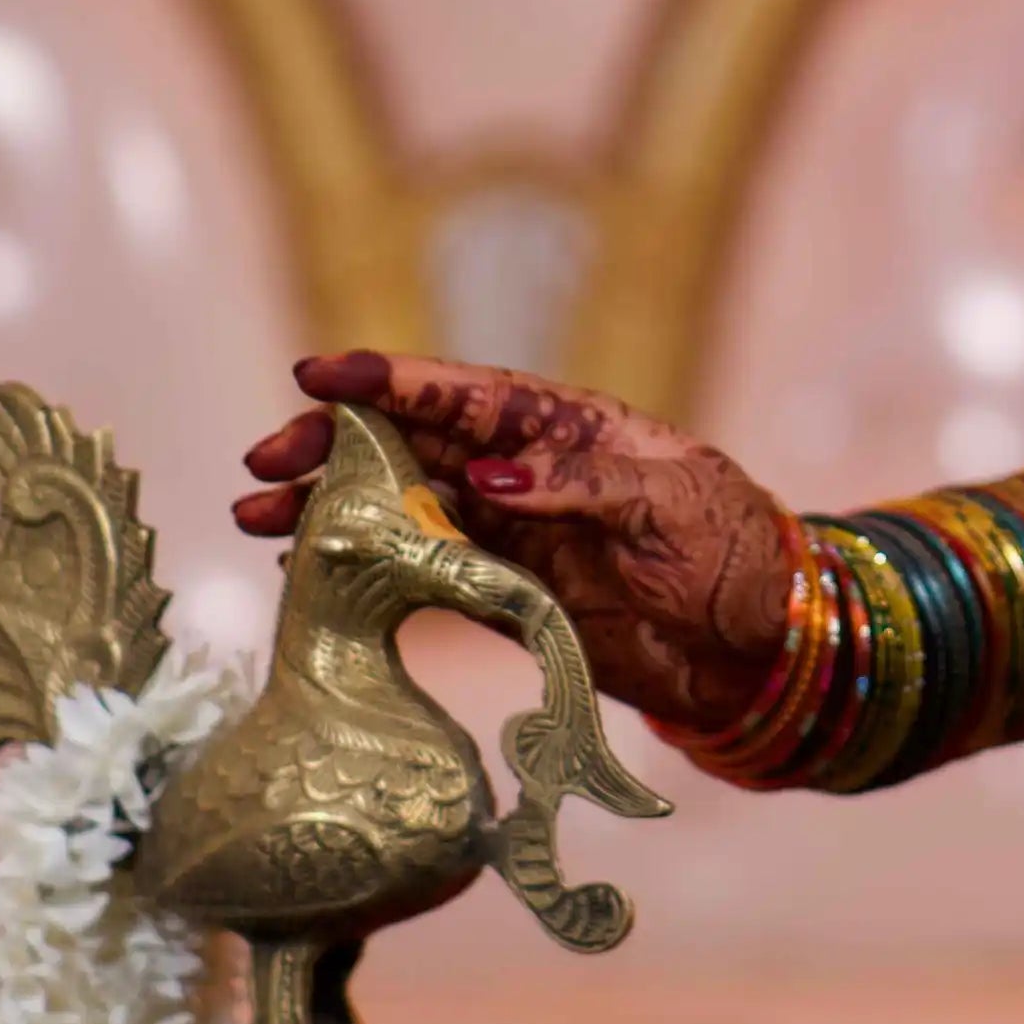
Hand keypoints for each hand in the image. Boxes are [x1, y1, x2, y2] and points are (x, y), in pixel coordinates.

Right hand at [235, 351, 795, 740]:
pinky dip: (368, 569)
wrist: (768, 649)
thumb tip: (489, 482)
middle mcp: (528, 474)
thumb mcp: (671, 504)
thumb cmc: (739, 554)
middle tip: (262, 462)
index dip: (389, 380)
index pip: (465, 393)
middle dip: (332, 449)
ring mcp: (515, 538)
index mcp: (569, 427)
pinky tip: (309, 570)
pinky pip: (425, 575)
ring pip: (404, 511)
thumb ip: (580, 488)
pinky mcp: (513, 600)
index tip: (318, 375)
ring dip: (332, 513)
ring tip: (255, 518)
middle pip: (412, 447)